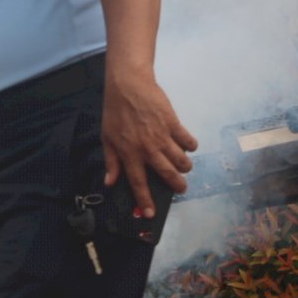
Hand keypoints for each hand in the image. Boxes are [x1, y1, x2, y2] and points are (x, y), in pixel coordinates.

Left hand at [101, 67, 197, 216]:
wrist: (128, 84)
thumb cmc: (115, 111)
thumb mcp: (107, 137)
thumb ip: (111, 161)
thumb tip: (110, 182)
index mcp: (129, 154)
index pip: (138, 182)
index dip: (145, 199)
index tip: (151, 213)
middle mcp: (147, 149)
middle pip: (167, 174)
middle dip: (177, 185)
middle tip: (181, 188)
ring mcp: (162, 136)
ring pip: (180, 159)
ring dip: (185, 167)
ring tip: (185, 167)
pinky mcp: (173, 123)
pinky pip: (187, 140)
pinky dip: (191, 145)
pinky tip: (189, 146)